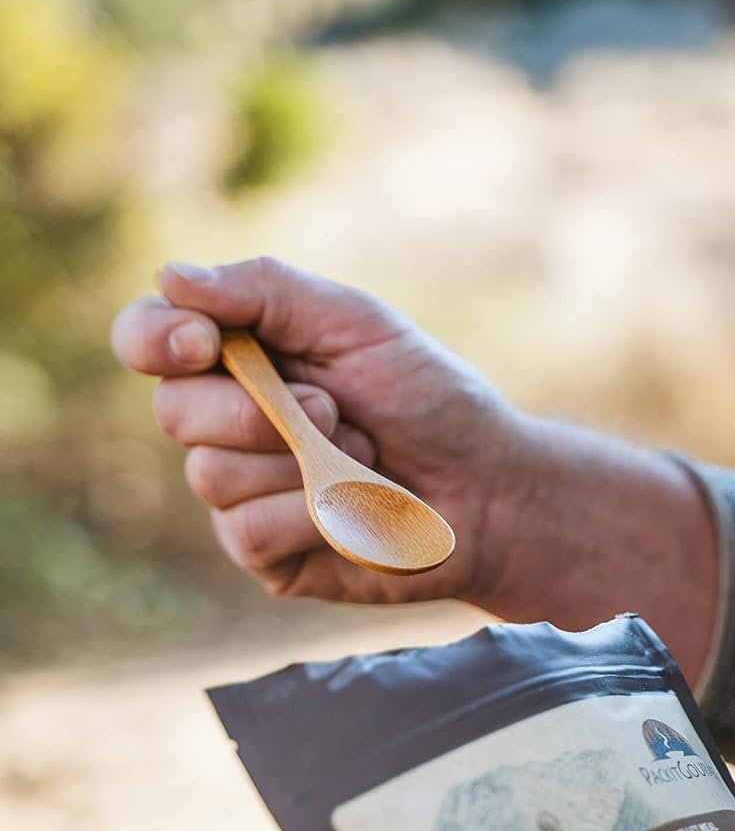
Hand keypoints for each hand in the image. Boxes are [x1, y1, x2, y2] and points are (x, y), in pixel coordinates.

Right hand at [112, 258, 719, 680]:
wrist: (489, 488)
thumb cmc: (428, 399)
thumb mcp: (356, 324)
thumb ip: (267, 290)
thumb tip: (170, 277)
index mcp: (240, 357)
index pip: (148, 339)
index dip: (155, 339)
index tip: (204, 343)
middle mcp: (226, 424)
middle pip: (172, 411)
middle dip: (252, 409)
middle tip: (334, 409)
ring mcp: (241, 492)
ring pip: (210, 475)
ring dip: (301, 463)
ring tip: (362, 458)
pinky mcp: (263, 552)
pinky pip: (247, 531)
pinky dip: (311, 515)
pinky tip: (356, 510)